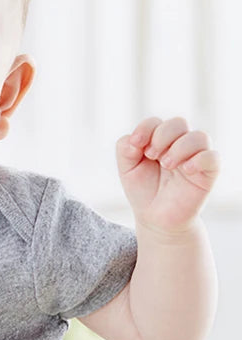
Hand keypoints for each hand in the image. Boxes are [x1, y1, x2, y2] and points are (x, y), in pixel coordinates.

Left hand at [116, 117, 219, 233]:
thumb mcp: (126, 168)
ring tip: (167, 165)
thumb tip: (134, 139)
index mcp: (159, 140)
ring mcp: (195, 157)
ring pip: (199, 136)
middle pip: (178, 123)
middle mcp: (180, 144)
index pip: (156, 122)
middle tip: (152, 156)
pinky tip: (186, 170)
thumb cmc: (143, 189)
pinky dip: (199, 159)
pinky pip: (212, 157)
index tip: (136, 144)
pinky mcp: (208, 173)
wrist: (155, 217)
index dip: (145, 128)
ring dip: (179, 147)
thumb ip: (125, 148)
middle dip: (162, 136)